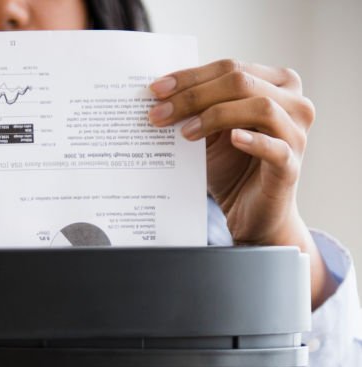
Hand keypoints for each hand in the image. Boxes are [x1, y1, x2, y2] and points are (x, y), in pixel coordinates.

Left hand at [147, 59, 335, 308]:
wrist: (251, 215)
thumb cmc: (233, 170)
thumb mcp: (212, 134)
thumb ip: (198, 110)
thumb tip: (160, 96)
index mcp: (276, 84)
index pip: (230, 67)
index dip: (191, 77)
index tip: (155, 90)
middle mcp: (293, 101)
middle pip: (241, 81)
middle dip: (195, 96)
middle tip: (160, 114)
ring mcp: (296, 132)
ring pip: (260, 107)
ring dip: (216, 115)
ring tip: (184, 132)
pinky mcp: (291, 165)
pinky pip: (275, 148)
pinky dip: (253, 141)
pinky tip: (232, 139)